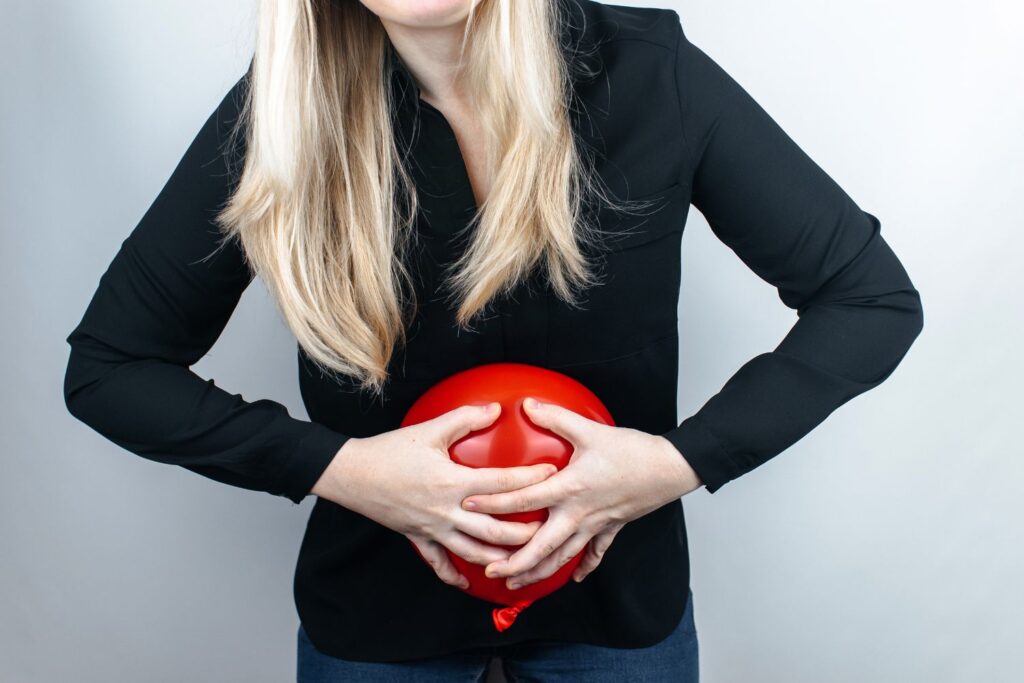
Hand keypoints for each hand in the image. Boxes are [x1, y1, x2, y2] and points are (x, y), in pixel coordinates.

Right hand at [311, 402, 557, 589]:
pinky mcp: (417, 537)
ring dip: (498, 557)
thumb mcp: (429, 430)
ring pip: (472, 552)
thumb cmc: (388, 451)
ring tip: (521, 558)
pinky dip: (453, 575)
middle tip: (548, 528)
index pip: (501, 484)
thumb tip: (496, 408)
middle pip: (494, 529)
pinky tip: (468, 583)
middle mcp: (446, 511)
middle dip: (524, 533)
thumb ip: (465, 418)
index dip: (530, 479)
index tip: (552, 475)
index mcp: (452, 482)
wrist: (350, 475)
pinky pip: (438, 562)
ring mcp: (432, 528)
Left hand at [461, 397, 702, 589]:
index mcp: (569, 488)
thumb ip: (555, 418)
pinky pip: (595, 553)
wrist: (671, 468)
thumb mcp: (590, 430)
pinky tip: (574, 578)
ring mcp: (595, 524)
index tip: (470, 504)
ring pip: (563, 557)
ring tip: (517, 582)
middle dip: (514, 562)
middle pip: (541, 547)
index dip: (494, 502)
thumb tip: (528, 404)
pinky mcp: (612, 527)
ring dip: (539, 572)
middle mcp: (578, 513)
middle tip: (490, 570)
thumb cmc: (633, 450)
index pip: (524, 499)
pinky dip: (584, 566)